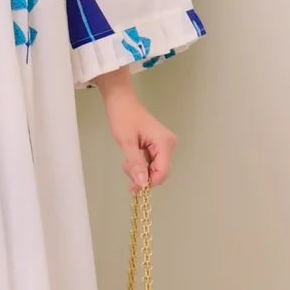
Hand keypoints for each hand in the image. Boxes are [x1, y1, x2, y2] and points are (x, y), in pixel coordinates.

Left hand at [97, 72, 176, 188]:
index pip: (163, 172)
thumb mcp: (126, 142)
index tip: (133, 188)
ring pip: (154, 169)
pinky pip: (151, 162)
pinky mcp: (158, 146)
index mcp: (164, 142)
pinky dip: (140, 165)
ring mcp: (164, 145)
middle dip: (142, 176)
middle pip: (159, 172)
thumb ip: (135, 164)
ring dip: (139, 171)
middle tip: (125, 169)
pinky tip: (129, 160)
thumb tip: (142, 184)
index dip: (149, 182)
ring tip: (125, 163)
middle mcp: (169, 144)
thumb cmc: (123, 117)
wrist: (121, 102)